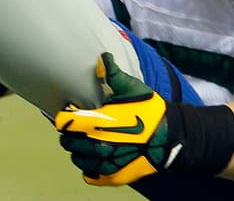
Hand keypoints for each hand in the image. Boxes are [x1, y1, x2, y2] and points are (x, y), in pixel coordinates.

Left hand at [54, 52, 172, 185]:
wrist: (170, 137)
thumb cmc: (149, 111)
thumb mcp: (132, 88)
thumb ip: (112, 73)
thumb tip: (102, 58)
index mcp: (97, 122)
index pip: (63, 122)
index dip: (65, 115)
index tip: (73, 111)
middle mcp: (97, 145)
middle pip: (67, 141)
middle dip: (70, 132)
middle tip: (80, 125)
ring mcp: (104, 163)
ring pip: (76, 158)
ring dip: (78, 149)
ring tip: (88, 140)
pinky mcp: (113, 176)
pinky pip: (89, 174)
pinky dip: (89, 166)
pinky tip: (95, 157)